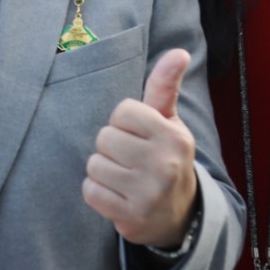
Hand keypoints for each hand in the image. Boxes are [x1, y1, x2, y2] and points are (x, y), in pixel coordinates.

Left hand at [83, 49, 199, 248]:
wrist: (179, 214)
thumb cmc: (166, 157)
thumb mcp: (169, 122)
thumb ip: (165, 87)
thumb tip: (179, 52)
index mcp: (174, 137)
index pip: (123, 111)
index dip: (123, 122)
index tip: (138, 136)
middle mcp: (165, 164)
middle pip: (105, 138)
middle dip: (111, 147)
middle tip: (130, 160)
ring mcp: (148, 193)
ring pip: (95, 165)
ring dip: (103, 171)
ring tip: (124, 178)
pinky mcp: (131, 217)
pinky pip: (90, 192)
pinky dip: (98, 192)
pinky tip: (117, 195)